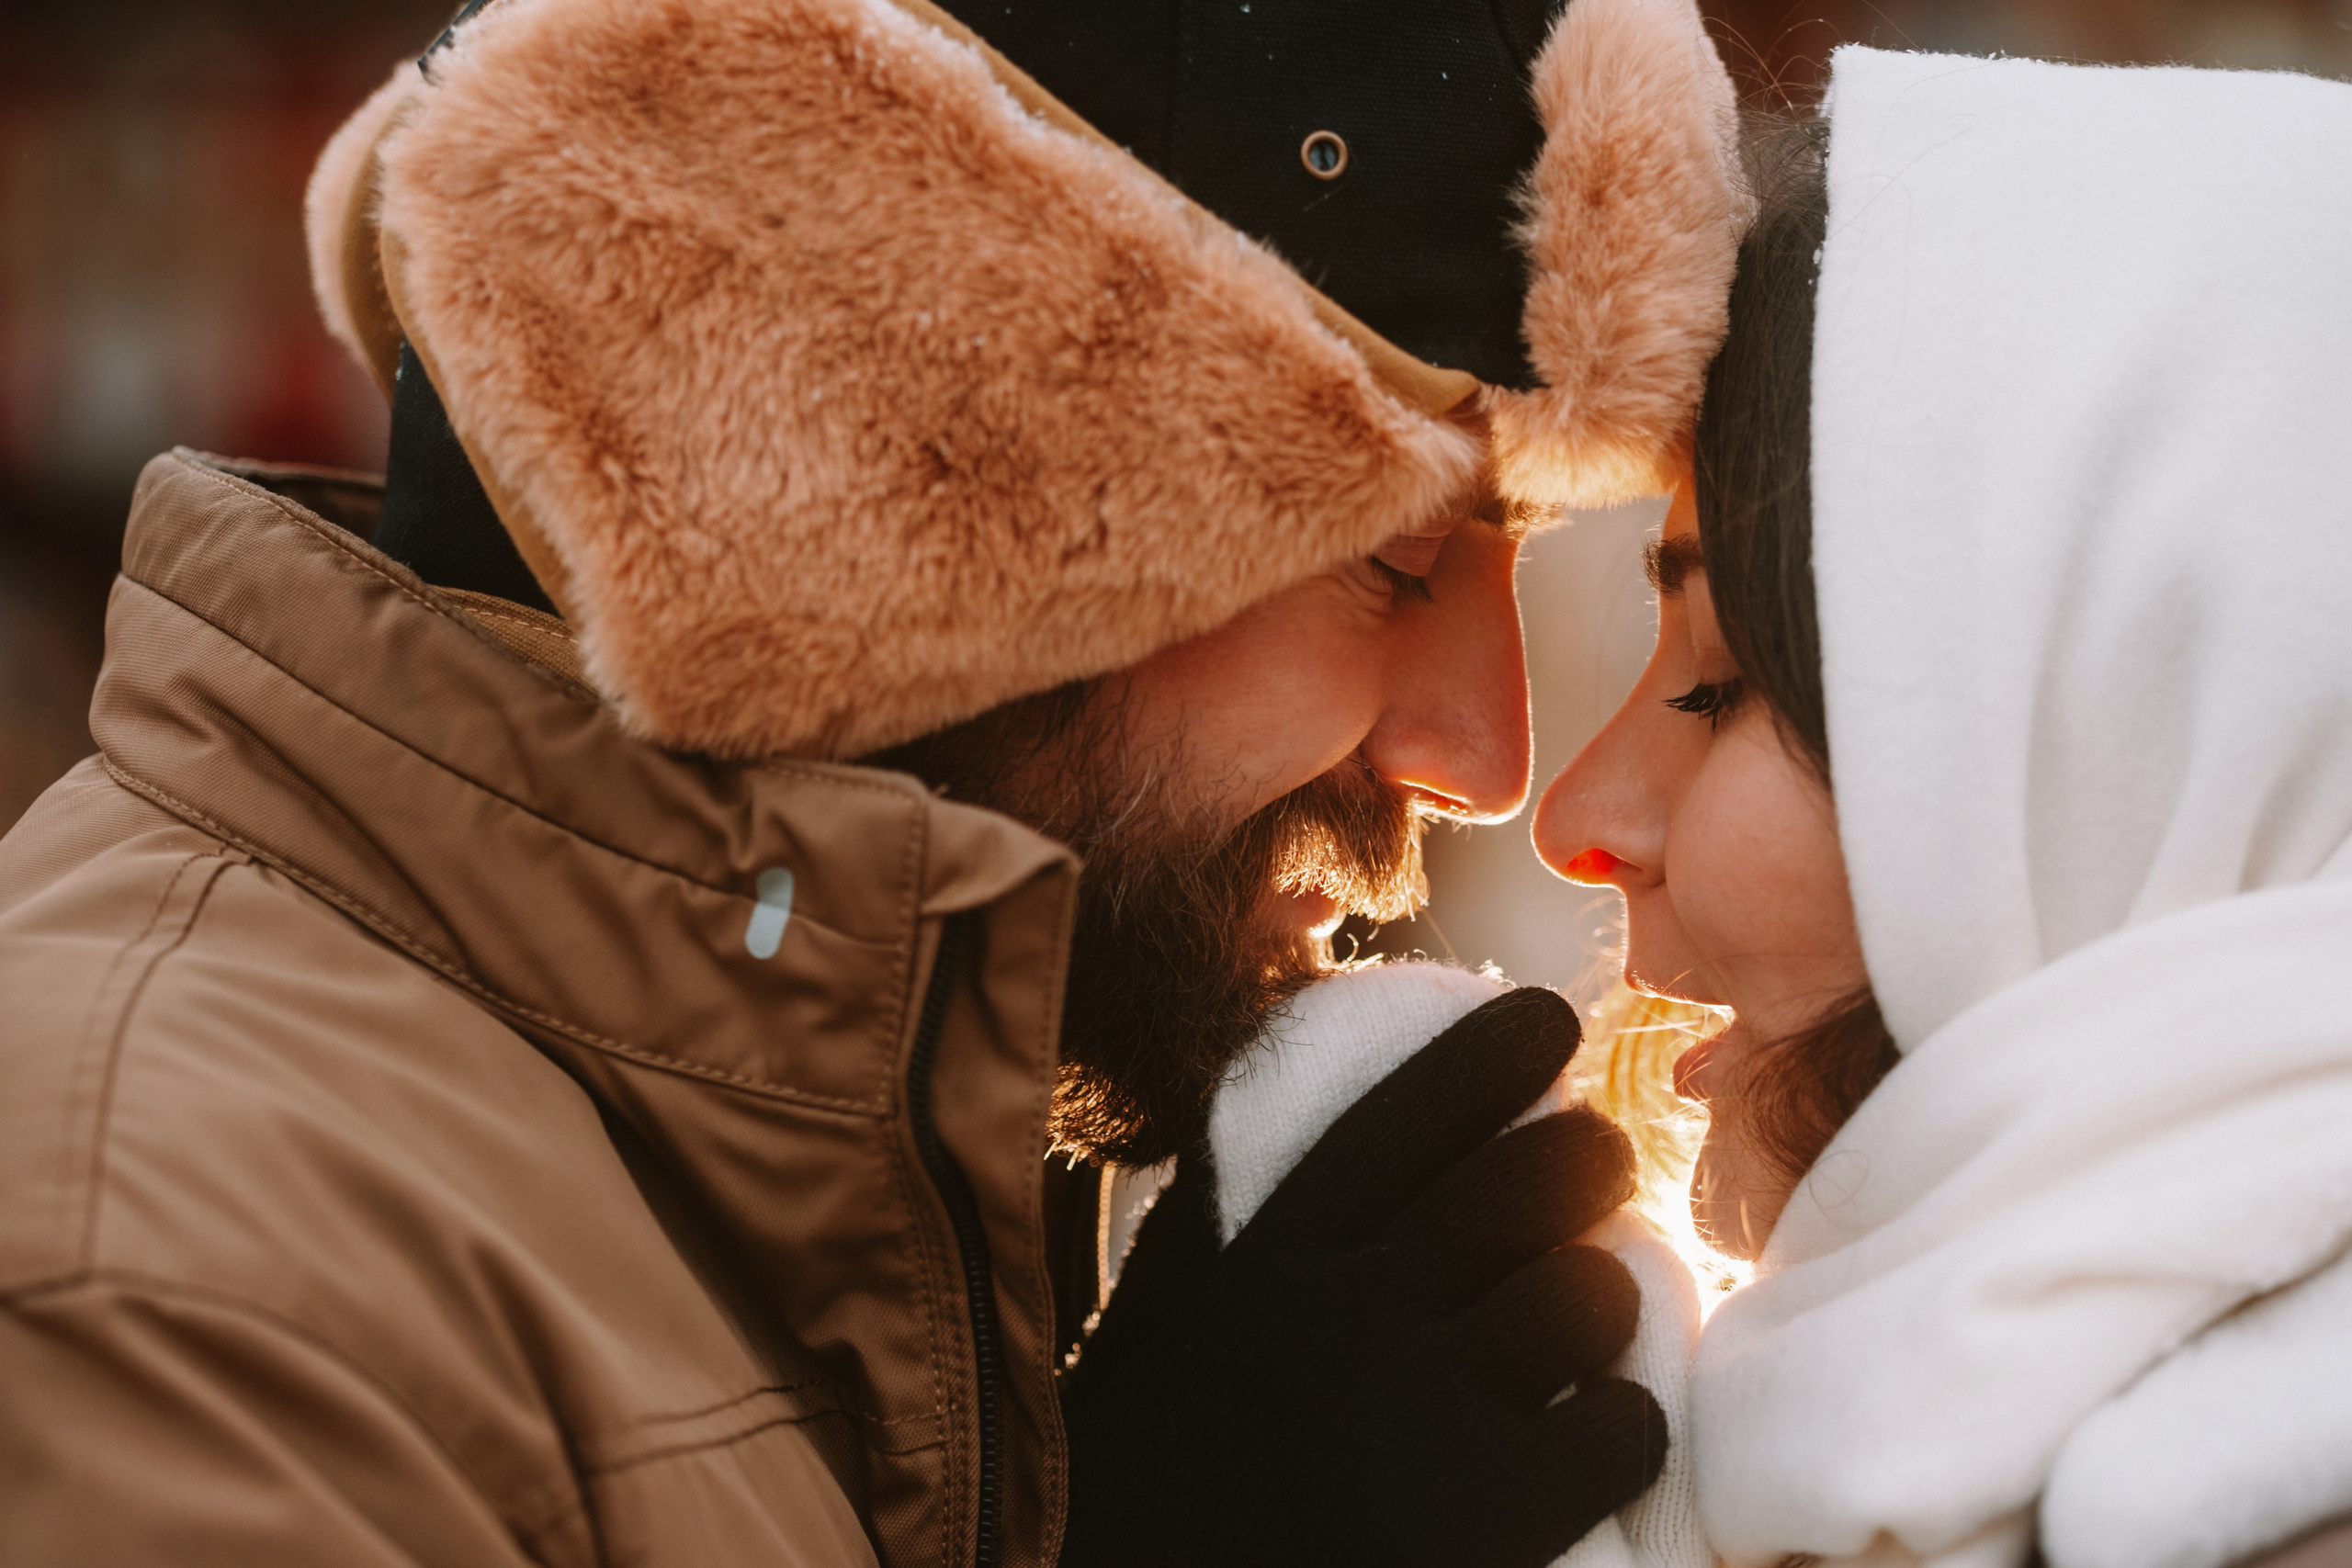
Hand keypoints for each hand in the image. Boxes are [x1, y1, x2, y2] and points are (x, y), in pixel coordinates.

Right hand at [1058, 988, 1664, 1567]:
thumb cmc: (1154, 1449)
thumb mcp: (1172, 1291)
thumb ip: (1234, 1182)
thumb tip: (1308, 1064)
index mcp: (1278, 1243)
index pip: (1422, 1104)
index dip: (1505, 1045)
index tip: (1550, 1022)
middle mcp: (1352, 1307)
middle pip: (1542, 1173)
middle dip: (1590, 1160)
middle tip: (1592, 1176)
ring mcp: (1424, 1411)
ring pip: (1592, 1291)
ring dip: (1596, 1304)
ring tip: (1571, 1326)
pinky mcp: (1488, 1517)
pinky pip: (1626, 1425)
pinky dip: (1618, 1430)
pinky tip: (1579, 1440)